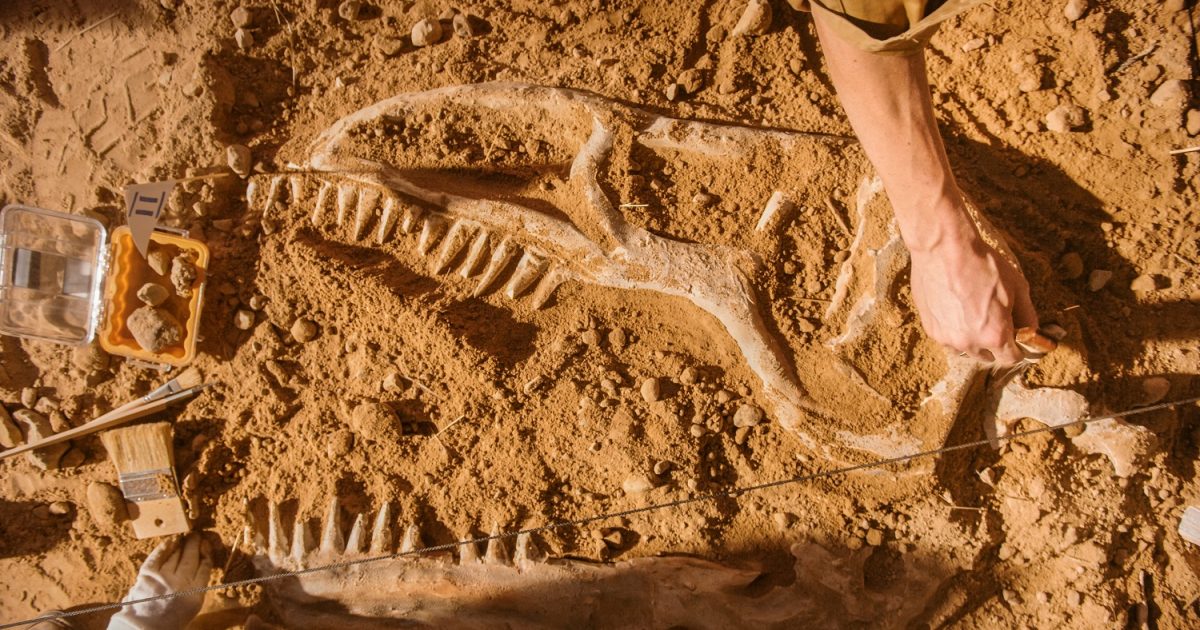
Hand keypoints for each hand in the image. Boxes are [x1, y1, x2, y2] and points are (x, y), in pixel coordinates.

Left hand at [108, 534, 212, 629]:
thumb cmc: (168, 624)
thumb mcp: (190, 609)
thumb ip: (195, 590)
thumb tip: (199, 569)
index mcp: (195, 595)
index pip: (205, 568)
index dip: (207, 554)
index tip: (207, 547)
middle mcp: (182, 583)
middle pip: (192, 558)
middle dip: (196, 544)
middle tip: (197, 535)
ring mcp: (164, 578)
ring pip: (176, 555)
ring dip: (182, 545)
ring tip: (185, 538)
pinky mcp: (147, 574)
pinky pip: (158, 556)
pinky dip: (164, 547)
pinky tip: (170, 541)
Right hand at [908, 221, 1037, 364]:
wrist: (944, 249)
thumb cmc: (982, 264)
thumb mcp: (1017, 286)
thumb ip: (1027, 314)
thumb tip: (1031, 329)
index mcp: (995, 335)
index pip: (1011, 359)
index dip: (1017, 348)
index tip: (1015, 338)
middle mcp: (970, 343)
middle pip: (987, 357)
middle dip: (993, 344)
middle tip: (993, 320)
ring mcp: (947, 338)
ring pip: (965, 349)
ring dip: (971, 339)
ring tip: (971, 314)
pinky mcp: (930, 328)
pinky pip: (947, 338)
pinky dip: (953, 329)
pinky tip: (954, 307)